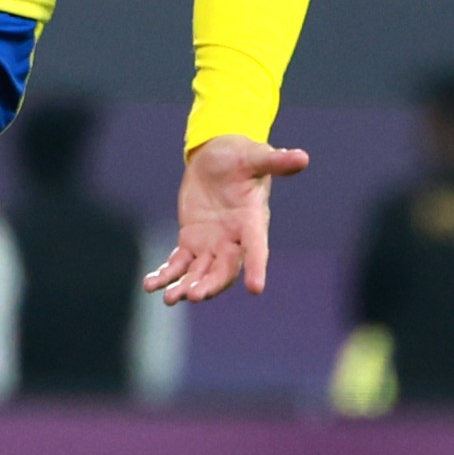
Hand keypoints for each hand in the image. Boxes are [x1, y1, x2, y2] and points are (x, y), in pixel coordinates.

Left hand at [145, 134, 308, 305]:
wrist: (218, 158)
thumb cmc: (241, 157)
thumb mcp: (256, 156)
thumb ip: (276, 161)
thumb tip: (302, 157)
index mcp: (253, 221)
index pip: (257, 248)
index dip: (257, 267)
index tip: (256, 288)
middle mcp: (234, 240)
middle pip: (225, 270)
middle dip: (210, 285)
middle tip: (194, 296)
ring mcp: (212, 244)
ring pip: (200, 273)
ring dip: (186, 286)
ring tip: (169, 298)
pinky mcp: (191, 241)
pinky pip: (179, 263)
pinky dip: (166, 274)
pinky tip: (151, 285)